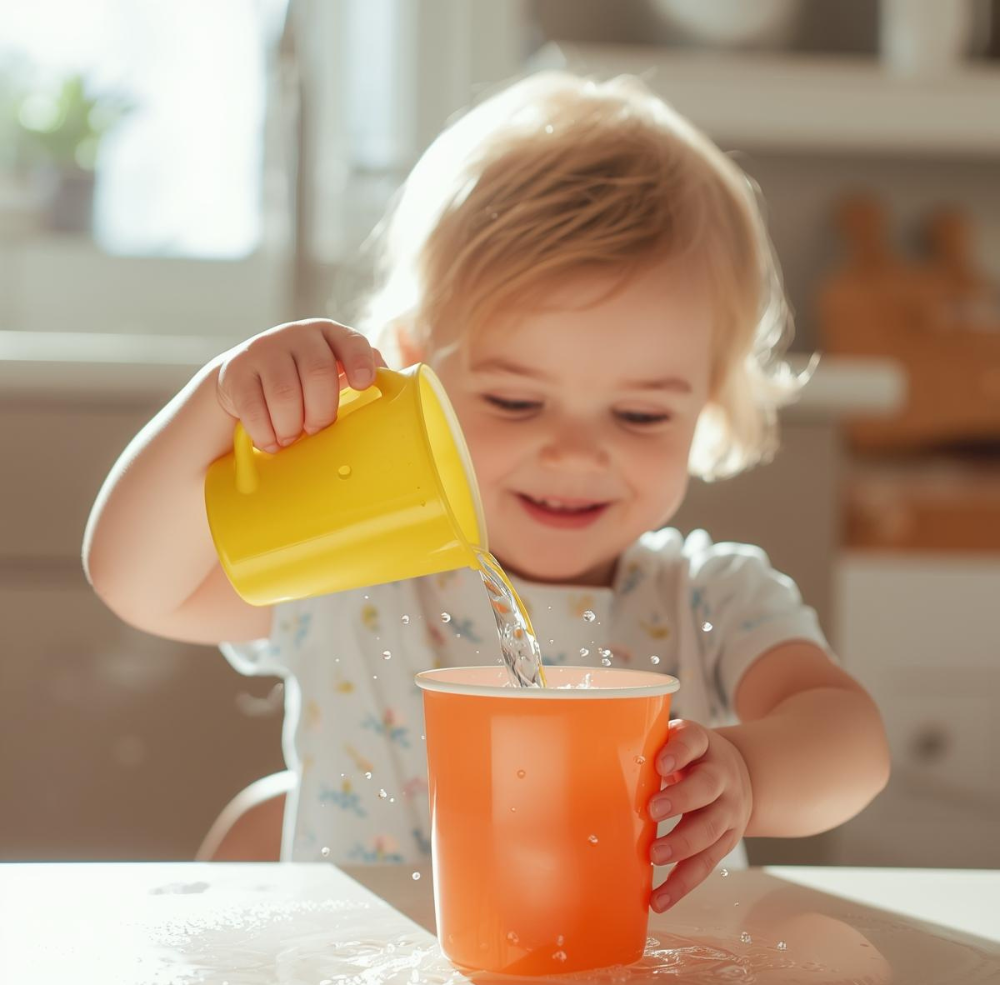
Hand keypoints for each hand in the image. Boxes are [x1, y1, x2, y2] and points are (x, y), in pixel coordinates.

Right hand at [216, 319, 385, 452]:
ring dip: (293, 427)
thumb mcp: (332, 372)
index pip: (350, 341)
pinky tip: (272, 441)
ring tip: (293, 437)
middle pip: (318, 374)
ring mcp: (263, 350)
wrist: (241, 379)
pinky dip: (267, 434)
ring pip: (286, 396)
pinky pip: (255, 410)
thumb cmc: (302, 382)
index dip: (359, 362)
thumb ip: (361, 375)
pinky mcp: (235, 372)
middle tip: (317, 429)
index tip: (364, 385)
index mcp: (329, 334)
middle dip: (321, 412)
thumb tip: (405, 396)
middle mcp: (296, 335)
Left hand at [647, 719, 751, 912]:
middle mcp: (721, 777)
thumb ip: (650, 749)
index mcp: (703, 746)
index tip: (660, 765)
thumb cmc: (692, 759)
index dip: (679, 752)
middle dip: (680, 800)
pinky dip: (682, 884)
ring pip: (709, 829)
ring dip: (682, 845)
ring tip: (655, 856)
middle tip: (652, 811)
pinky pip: (705, 865)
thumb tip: (596, 761)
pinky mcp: (726, 841)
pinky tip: (660, 898)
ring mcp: (728, 810)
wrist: (742, 775)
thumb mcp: (678, 743)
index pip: (693, 742)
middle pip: (706, 787)